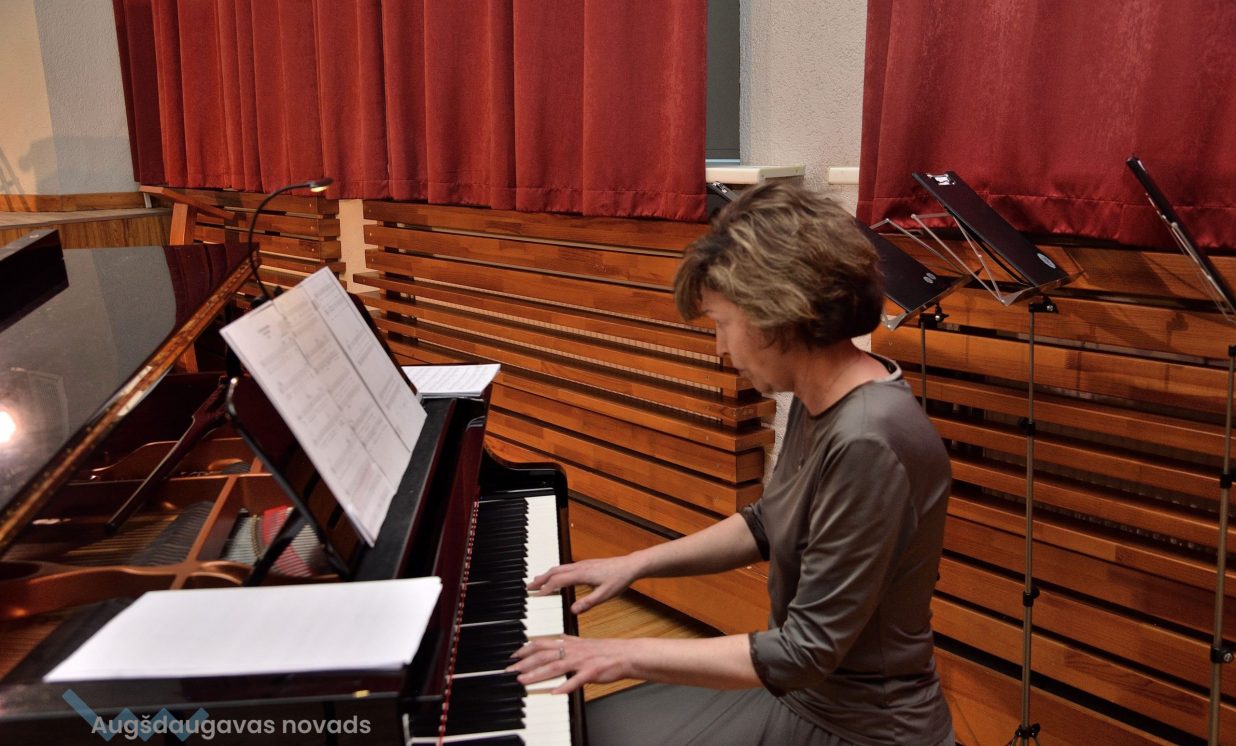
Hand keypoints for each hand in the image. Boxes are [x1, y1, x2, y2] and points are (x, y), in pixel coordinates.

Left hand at [508, 635, 631, 694]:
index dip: (526, 648)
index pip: (543, 643)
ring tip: (523, 680)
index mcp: (571, 643)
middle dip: (525, 663)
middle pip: (544, 655)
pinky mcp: (591, 672)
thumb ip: (570, 640)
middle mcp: (573, 650)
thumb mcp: (584, 642)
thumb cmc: (606, 651)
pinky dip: (565, 686)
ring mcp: (582, 661)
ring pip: (555, 667)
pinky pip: (576, 680)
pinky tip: (554, 692)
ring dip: (537, 674)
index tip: (513, 655)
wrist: (626, 654)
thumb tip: (558, 637)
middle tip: (510, 670)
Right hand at [527, 555, 639, 613]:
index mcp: (582, 574)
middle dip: (540, 579)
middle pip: (554, 571)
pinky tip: (556, 578)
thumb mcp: (605, 595)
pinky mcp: (585, 565)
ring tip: (536, 582)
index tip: (536, 596)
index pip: (558, 580)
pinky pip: (565, 568)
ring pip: (559, 568)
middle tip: (528, 588)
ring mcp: (582, 565)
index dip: (546, 588)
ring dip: (546, 575)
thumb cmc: (619, 579)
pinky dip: (555, 573)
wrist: (630, 566)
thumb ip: (588, 603)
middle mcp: (579, 567)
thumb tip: (573, 610)